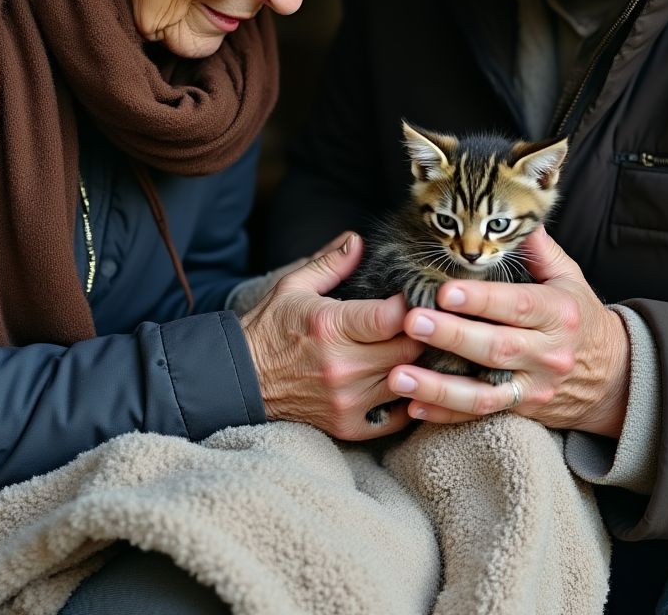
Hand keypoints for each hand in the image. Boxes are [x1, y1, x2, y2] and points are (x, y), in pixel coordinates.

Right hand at [239, 232, 423, 439]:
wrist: (241, 380)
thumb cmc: (271, 328)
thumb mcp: (295, 286)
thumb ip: (331, 263)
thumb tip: (358, 240)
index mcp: (331, 327)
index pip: (393, 317)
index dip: (412, 304)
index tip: (415, 295)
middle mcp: (342, 367)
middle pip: (409, 350)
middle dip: (423, 333)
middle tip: (426, 321)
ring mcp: (347, 400)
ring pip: (409, 381)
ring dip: (419, 364)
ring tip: (422, 347)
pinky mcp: (349, 425)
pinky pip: (398, 417)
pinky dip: (409, 399)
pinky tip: (407, 380)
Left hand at [387, 227, 630, 435]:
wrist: (612, 378)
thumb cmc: (579, 317)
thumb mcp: (569, 278)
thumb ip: (540, 249)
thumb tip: (520, 217)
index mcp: (558, 314)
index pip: (518, 305)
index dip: (482, 299)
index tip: (445, 291)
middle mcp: (548, 354)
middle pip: (496, 347)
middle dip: (452, 336)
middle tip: (413, 322)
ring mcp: (534, 388)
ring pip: (484, 392)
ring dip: (439, 387)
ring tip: (399, 376)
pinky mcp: (522, 412)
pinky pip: (480, 415)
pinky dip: (445, 414)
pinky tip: (411, 406)